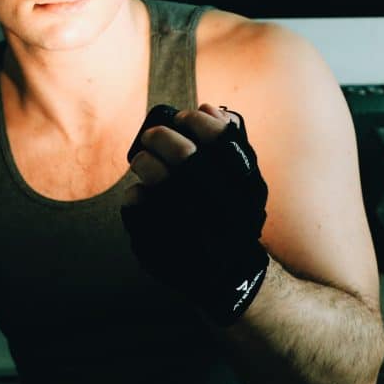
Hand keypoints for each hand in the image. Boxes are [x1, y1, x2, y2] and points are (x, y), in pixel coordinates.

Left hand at [121, 103, 269, 324]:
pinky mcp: (158, 240)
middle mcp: (216, 201)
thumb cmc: (235, 218)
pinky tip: (143, 197)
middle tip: (152, 137)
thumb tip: (211, 107)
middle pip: (179, 151)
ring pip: (152, 174)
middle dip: (160, 136)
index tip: (183, 118)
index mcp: (242, 183)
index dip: (195, 120)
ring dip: (143, 162)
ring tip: (144, 164)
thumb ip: (234, 143)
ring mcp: (185, 222)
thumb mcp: (248, 182)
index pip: (216, 135)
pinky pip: (135, 203)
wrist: (230, 276)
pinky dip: (136, 195)